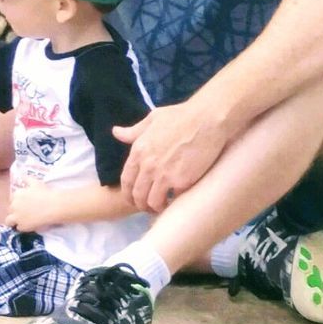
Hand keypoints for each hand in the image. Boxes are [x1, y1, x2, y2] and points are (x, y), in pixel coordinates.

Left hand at [6, 182, 55, 232]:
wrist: (53, 206)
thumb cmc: (46, 193)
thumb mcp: (35, 182)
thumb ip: (26, 178)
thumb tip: (20, 174)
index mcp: (17, 194)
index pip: (12, 199)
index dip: (17, 202)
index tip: (24, 204)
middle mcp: (14, 205)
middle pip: (10, 209)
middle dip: (16, 211)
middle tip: (25, 212)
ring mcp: (17, 216)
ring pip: (9, 221)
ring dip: (14, 221)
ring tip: (21, 221)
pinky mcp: (22, 226)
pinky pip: (18, 228)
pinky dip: (23, 227)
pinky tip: (30, 225)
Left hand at [113, 103, 227, 212]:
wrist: (207, 119)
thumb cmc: (181, 116)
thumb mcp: (152, 119)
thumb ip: (133, 131)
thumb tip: (115, 132)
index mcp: (139, 151)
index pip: (126, 181)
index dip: (128, 194)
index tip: (132, 199)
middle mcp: (149, 166)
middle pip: (138, 195)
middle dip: (141, 204)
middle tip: (148, 207)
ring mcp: (165, 175)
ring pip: (153, 202)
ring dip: (156, 207)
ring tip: (162, 206)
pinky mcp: (183, 181)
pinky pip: (174, 199)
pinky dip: (174, 201)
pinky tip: (177, 200)